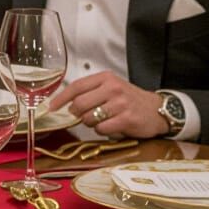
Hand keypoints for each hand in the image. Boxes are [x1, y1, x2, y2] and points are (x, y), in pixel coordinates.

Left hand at [48, 71, 169, 138]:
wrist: (157, 109)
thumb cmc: (129, 99)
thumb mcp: (110, 88)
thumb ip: (90, 92)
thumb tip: (65, 105)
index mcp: (106, 78)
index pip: (76, 86)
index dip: (61, 98)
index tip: (51, 107)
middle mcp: (113, 88)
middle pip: (79, 103)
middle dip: (76, 113)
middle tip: (81, 116)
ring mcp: (120, 104)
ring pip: (89, 118)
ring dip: (90, 123)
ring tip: (100, 121)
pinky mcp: (127, 119)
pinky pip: (102, 129)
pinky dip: (101, 130)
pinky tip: (110, 126)